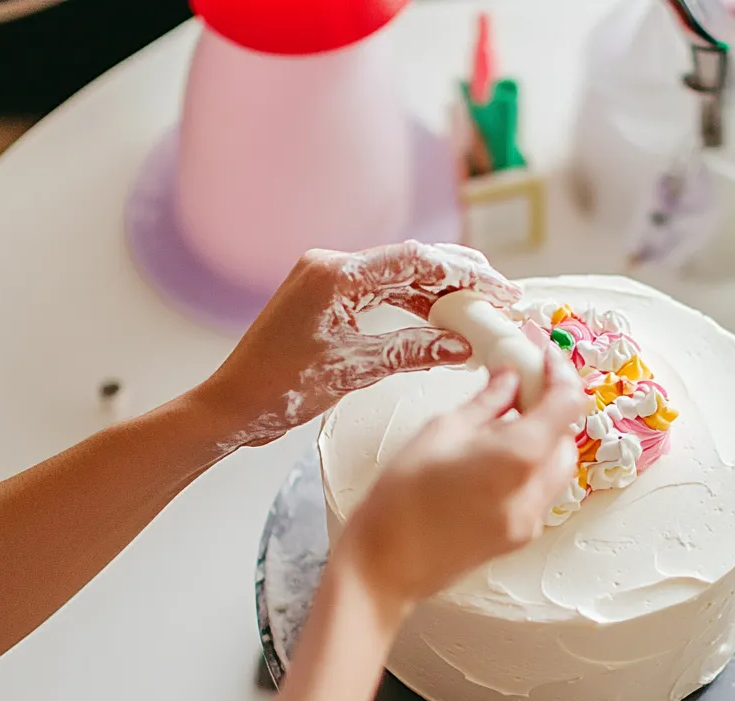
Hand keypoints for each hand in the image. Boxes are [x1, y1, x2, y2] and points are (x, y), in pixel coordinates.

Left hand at [198, 242, 520, 447]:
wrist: (233, 405)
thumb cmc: (278, 388)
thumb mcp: (354, 370)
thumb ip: (411, 351)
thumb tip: (462, 346)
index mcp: (335, 274)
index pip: (416, 260)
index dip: (465, 273)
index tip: (499, 288)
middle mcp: (332, 267)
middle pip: (411, 262)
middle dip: (459, 278)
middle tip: (501, 296)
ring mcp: (329, 282)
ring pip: (400, 279)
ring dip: (440, 294)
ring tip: (480, 310)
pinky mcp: (329, 301)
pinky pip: (382, 295)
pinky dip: (414, 308)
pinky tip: (442, 324)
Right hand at [338, 348, 586, 609]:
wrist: (385, 565)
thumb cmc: (401, 496)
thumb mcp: (441, 431)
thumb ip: (487, 403)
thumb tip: (510, 379)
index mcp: (518, 457)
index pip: (567, 405)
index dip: (561, 374)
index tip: (544, 357)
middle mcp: (535, 491)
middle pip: (568, 439)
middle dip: (551, 411)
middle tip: (520, 389)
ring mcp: (532, 520)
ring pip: (558, 468)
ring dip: (543, 442)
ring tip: (503, 426)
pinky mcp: (520, 538)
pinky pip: (540, 493)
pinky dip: (530, 470)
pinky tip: (494, 461)